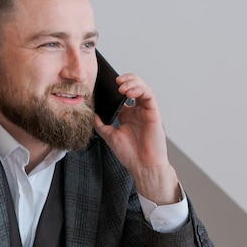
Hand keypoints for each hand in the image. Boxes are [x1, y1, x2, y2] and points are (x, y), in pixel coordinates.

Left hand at [94, 74, 180, 204]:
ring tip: (121, 86)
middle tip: (115, 81)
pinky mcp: (154, 113)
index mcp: (128, 115)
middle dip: (126, 79)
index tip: (105, 85)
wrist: (142, 166)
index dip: (116, 86)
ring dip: (132, 82)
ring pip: (143, 87)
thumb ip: (100, 124)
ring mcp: (147, 111)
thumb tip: (91, 113)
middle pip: (135, 86)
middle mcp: (138, 111)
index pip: (124, 93)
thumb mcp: (110, 136)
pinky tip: (128, 92)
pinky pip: (149, 95)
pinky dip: (139, 89)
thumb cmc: (130, 154)